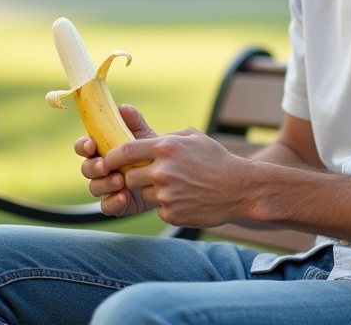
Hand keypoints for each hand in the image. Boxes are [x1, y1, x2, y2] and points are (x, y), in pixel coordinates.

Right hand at [76, 105, 158, 216]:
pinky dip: (113, 202)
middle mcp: (101, 168)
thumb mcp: (145, 136)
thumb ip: (134, 123)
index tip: (91, 144)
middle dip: (93, 167)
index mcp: (103, 149)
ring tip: (121, 180)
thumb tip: (124, 108)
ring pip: (94, 187)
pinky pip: (106, 207)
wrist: (170, 176)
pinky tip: (124, 196)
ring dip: (104, 184)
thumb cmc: (152, 152)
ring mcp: (107, 187)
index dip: (83, 145)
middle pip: (86, 168)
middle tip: (105, 165)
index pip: (84, 146)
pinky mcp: (116, 203)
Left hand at [103, 127, 251, 227]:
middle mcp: (163, 171)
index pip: (124, 151)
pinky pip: (158, 210)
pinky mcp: (171, 213)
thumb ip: (167, 136)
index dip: (112, 156)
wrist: (240, 188)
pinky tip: (187, 199)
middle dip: (135, 177)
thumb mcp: (194, 137)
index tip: (109, 160)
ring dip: (154, 192)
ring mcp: (166, 194)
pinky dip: (168, 206)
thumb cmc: (217, 159)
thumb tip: (144, 140)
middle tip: (151, 176)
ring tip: (179, 187)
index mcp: (166, 147)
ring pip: (144, 194)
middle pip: (129, 177)